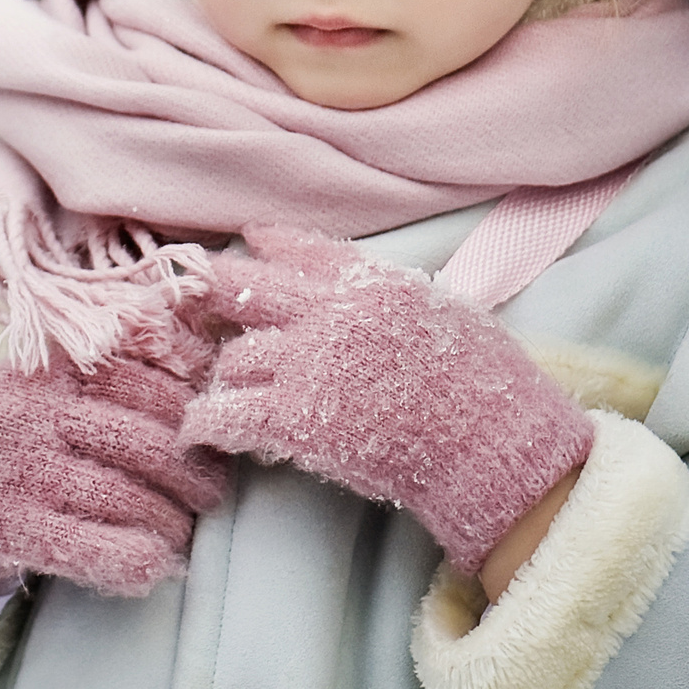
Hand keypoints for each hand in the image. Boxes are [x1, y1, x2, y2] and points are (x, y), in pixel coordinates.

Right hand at [0, 338, 228, 608]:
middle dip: (193, 473)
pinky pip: (92, 549)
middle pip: (142, 439)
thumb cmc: (10, 435)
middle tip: (212, 493)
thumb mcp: (46, 383)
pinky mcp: (2, 526)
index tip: (213, 435)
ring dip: (171, 524)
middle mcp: (26, 407)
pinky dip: (136, 562)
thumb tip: (204, 356)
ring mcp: (11, 467)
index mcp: (46, 362)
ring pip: (124, 498)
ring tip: (184, 532)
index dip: (192, 409)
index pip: (145, 376)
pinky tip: (152, 566)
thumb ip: (112, 365)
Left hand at [178, 225, 591, 574]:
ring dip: (222, 373)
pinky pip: (228, 413)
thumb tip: (373, 292)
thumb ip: (398, 296)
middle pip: (248, 288)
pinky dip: (206, 423)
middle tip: (195, 301)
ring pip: (234, 355)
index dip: (269, 244)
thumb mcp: (450, 314)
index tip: (248, 240)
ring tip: (217, 386)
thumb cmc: (491, 388)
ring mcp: (309, 363)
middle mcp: (331, 313)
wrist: (493, 448)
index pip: (302, 249)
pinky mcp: (295, 417)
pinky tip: (196, 432)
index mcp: (371, 283)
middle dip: (218, 293)